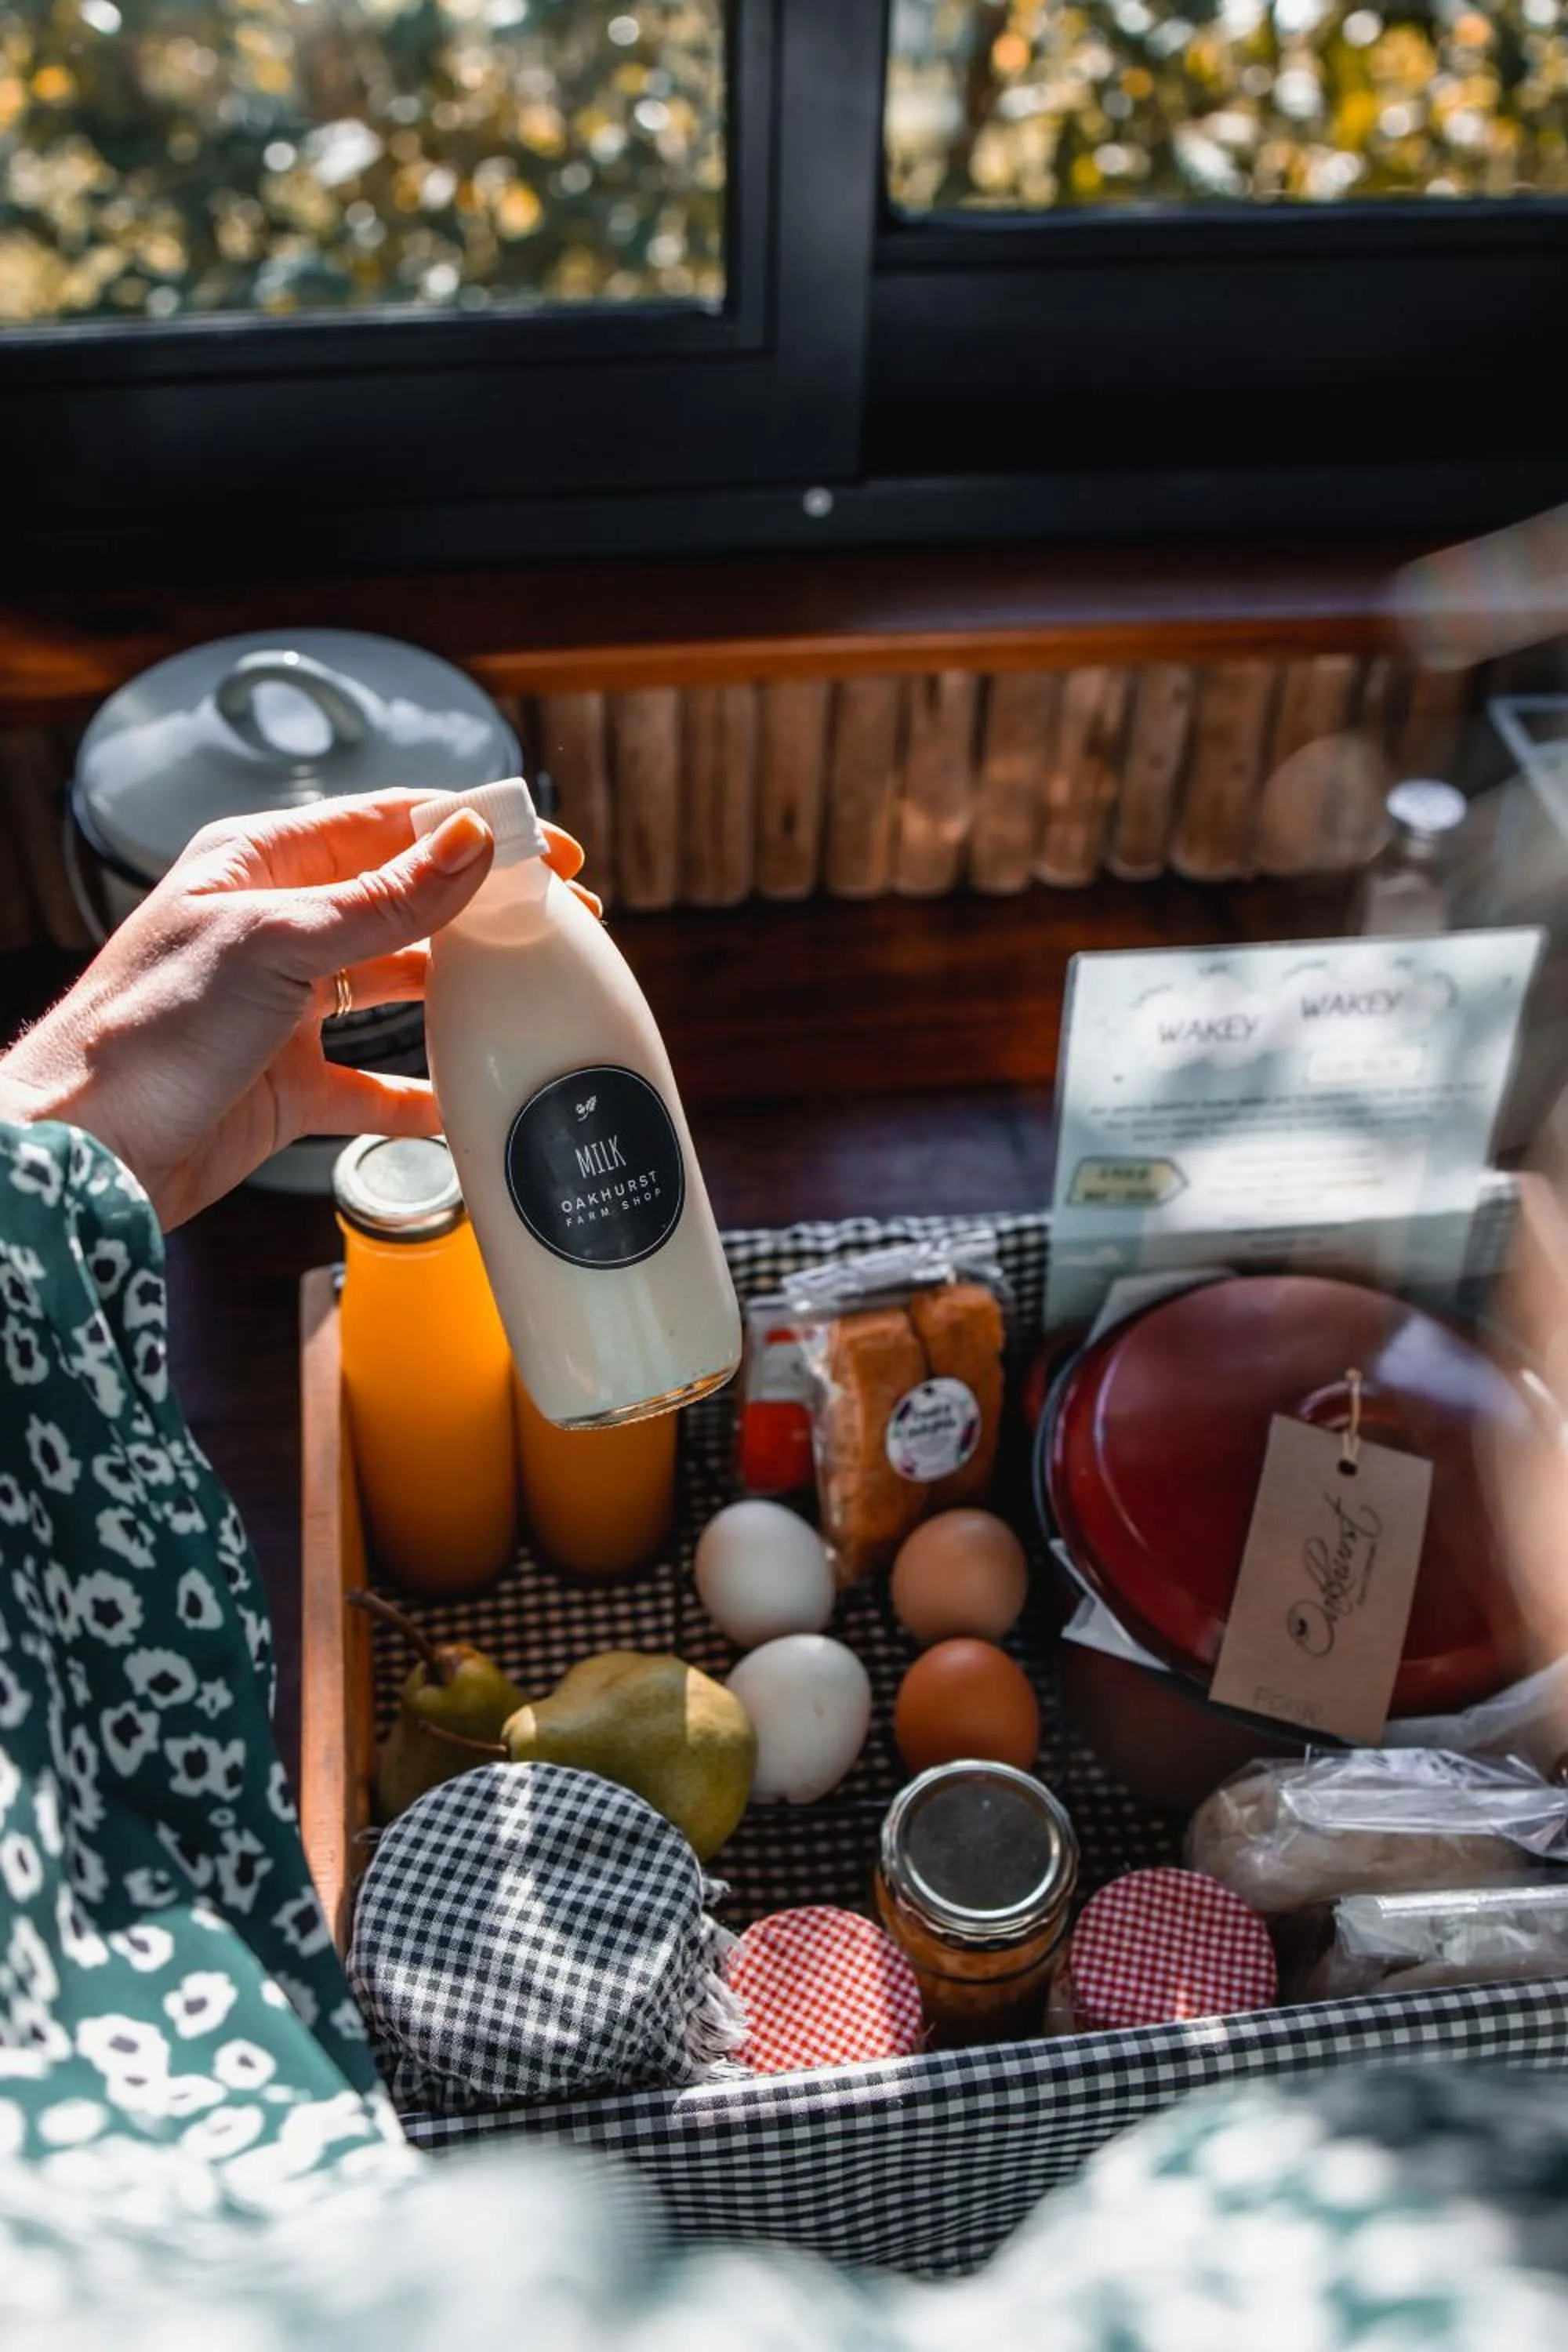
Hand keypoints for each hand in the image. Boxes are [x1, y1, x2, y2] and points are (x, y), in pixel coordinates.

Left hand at [0, 790, 598, 1227]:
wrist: (85, 1151)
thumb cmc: (147, 1030)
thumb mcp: (275, 943)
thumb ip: (383, 901)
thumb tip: (470, 843)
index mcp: (262, 864)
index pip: (388, 823)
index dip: (473, 828)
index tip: (549, 848)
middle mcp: (277, 926)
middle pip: (404, 899)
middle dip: (483, 907)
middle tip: (562, 923)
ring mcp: (284, 1007)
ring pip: (397, 985)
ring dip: (462, 991)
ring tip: (529, 994)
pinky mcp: (288, 1084)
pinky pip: (374, 1085)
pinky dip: (422, 1095)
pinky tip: (467, 1102)